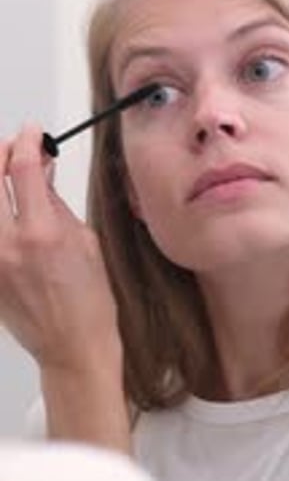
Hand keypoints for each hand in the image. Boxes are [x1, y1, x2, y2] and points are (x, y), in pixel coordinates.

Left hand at [0, 124, 121, 373]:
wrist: (72, 347)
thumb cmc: (89, 301)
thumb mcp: (84, 241)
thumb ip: (54, 202)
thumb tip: (40, 170)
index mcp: (42, 234)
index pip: (22, 168)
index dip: (27, 141)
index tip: (33, 133)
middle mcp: (8, 245)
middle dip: (0, 153)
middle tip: (14, 150)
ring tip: (6, 178)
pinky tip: (7, 213)